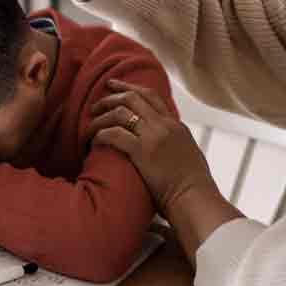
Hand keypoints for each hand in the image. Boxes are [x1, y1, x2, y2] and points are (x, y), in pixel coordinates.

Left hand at [91, 80, 218, 214]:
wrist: (196, 199)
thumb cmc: (192, 187)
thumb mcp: (187, 155)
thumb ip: (175, 144)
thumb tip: (165, 147)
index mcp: (176, 126)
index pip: (152, 96)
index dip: (130, 88)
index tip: (115, 86)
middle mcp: (165, 125)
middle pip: (133, 97)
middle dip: (111, 96)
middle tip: (96, 102)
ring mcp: (154, 136)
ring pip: (121, 112)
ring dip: (102, 116)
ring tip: (90, 123)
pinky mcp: (143, 152)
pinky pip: (114, 134)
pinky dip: (100, 134)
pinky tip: (93, 141)